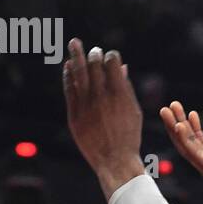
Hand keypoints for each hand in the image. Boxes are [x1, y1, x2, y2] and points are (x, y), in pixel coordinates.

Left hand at [62, 40, 144, 197]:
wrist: (114, 160)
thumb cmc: (128, 135)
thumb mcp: (134, 110)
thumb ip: (126, 88)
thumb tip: (122, 67)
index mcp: (119, 93)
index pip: (112, 63)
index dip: (111, 56)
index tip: (111, 55)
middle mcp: (101, 96)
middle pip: (94, 65)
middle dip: (94, 54)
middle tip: (93, 49)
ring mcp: (86, 105)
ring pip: (78, 73)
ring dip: (76, 56)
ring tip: (74, 43)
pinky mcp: (74, 114)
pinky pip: (69, 89)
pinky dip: (68, 76)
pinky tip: (68, 66)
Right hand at [161, 104, 202, 203]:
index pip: (200, 141)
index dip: (193, 127)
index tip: (190, 112)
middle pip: (187, 141)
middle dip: (177, 124)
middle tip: (170, 107)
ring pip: (184, 145)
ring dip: (174, 128)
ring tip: (166, 110)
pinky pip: (193, 153)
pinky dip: (184, 139)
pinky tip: (179, 126)